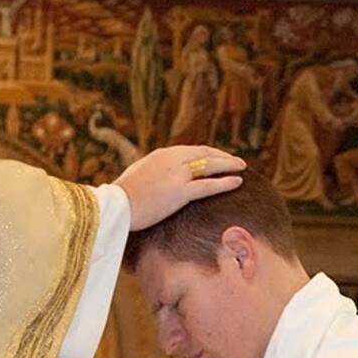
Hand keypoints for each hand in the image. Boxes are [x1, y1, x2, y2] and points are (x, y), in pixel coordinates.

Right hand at [117, 146, 246, 231]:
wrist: (115, 206)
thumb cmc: (121, 197)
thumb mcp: (137, 177)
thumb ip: (152, 173)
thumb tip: (156, 177)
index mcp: (161, 155)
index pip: (192, 150)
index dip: (208, 153)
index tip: (219, 157)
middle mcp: (172, 159)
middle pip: (204, 154)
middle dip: (222, 156)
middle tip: (236, 160)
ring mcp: (177, 175)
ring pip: (210, 166)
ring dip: (228, 165)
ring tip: (242, 167)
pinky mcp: (180, 192)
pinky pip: (208, 185)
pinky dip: (225, 182)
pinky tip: (238, 182)